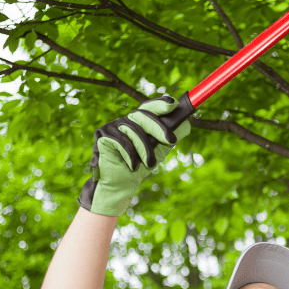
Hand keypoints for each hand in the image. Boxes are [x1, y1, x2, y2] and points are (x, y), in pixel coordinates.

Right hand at [78, 95, 190, 216]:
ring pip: (134, 130)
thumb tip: (186, 124)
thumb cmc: (141, 165)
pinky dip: (130, 155)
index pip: (150, 107)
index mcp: (139, 122)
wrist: (122, 184)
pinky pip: (121, 141)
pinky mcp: (102, 135)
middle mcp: (125, 120)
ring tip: (149, 164)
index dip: (160, 103)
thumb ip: (170, 136)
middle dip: (159, 128)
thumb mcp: (159, 149)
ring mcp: (112, 126)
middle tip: (171, 140)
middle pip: (143, 115)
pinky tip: (133, 166)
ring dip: (145, 150)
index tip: (174, 104)